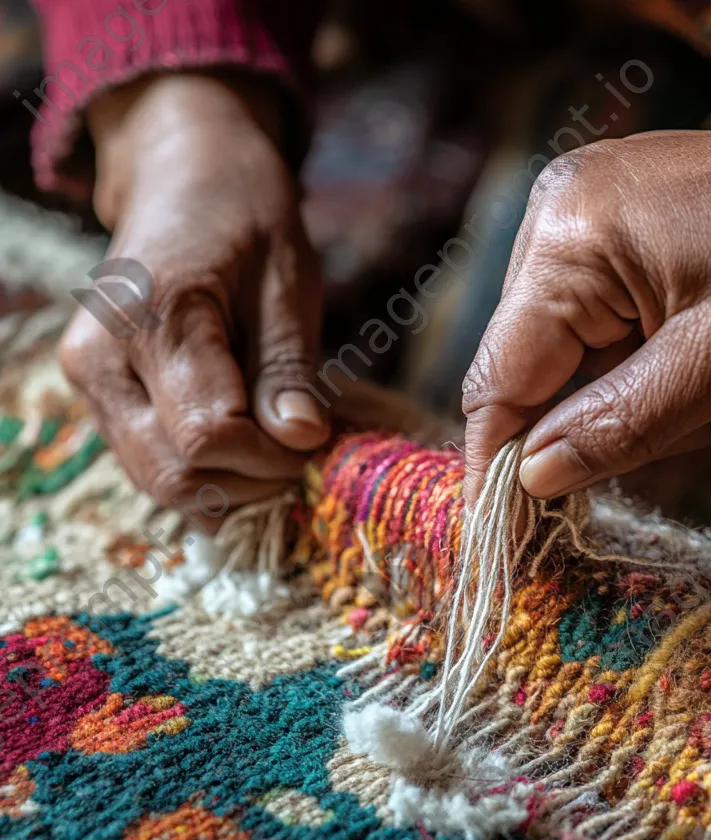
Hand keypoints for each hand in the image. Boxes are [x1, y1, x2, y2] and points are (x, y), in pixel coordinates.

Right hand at [59, 73, 328, 529]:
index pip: (207, 436)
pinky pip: (151, 464)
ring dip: (228, 484)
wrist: (183, 179)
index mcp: (151, 317)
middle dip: (250, 480)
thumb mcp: (287, 283)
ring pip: (158, 480)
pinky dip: (204, 473)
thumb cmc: (245, 220)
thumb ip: (287, 367)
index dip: (271, 458)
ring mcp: (90, 380)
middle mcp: (99, 357)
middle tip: (300, 448)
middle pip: (175, 474)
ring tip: (275, 445)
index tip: (315, 438)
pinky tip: (244, 444)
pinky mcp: (99, 395)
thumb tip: (300, 440)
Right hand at [461, 117, 710, 502]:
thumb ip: (616, 427)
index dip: (499, 460)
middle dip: (590, 424)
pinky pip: (593, 319)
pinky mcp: (611, 219)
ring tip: (709, 393)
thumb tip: (531, 480)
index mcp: (571, 238)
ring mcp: (583, 209)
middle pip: (530, 366)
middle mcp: (558, 211)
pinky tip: (695, 360)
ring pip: (566, 351)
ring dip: (623, 396)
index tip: (502, 534)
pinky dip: (635, 361)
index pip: (502, 376)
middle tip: (681, 438)